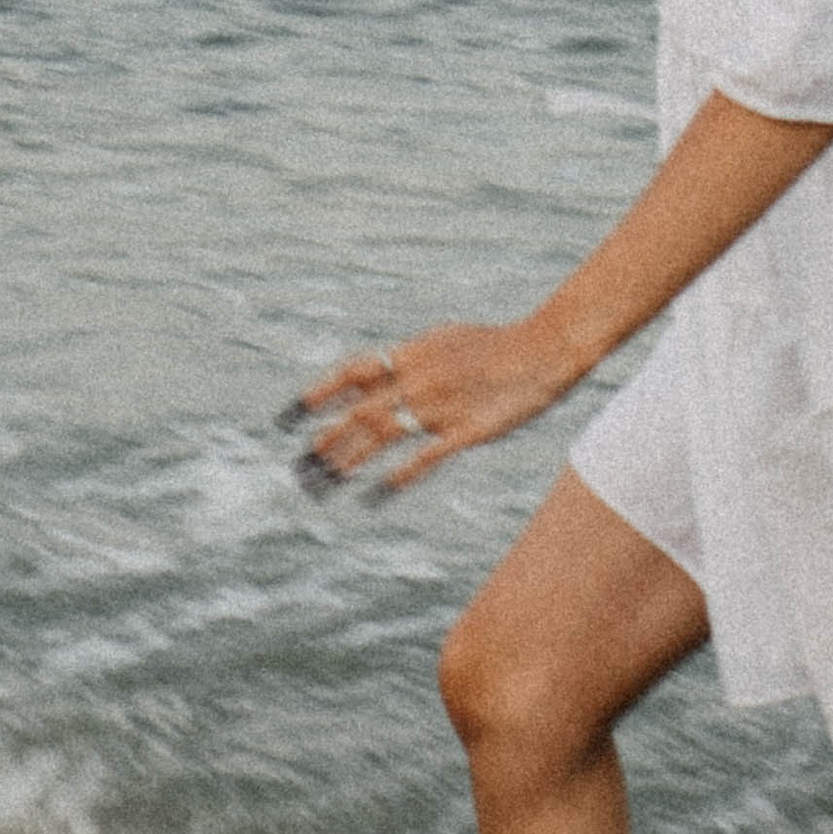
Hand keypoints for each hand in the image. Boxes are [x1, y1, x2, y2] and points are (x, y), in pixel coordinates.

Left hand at [289, 321, 577, 492]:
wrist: (543, 349)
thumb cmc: (494, 345)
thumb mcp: (444, 340)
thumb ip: (409, 358)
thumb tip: (377, 369)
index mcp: (410, 354)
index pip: (351, 373)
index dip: (319, 394)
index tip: (289, 415)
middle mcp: (417, 379)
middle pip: (360, 411)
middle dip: (326, 438)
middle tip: (300, 463)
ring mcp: (440, 406)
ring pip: (383, 435)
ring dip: (350, 460)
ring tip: (324, 481)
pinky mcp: (465, 431)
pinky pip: (424, 458)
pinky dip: (399, 476)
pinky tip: (377, 493)